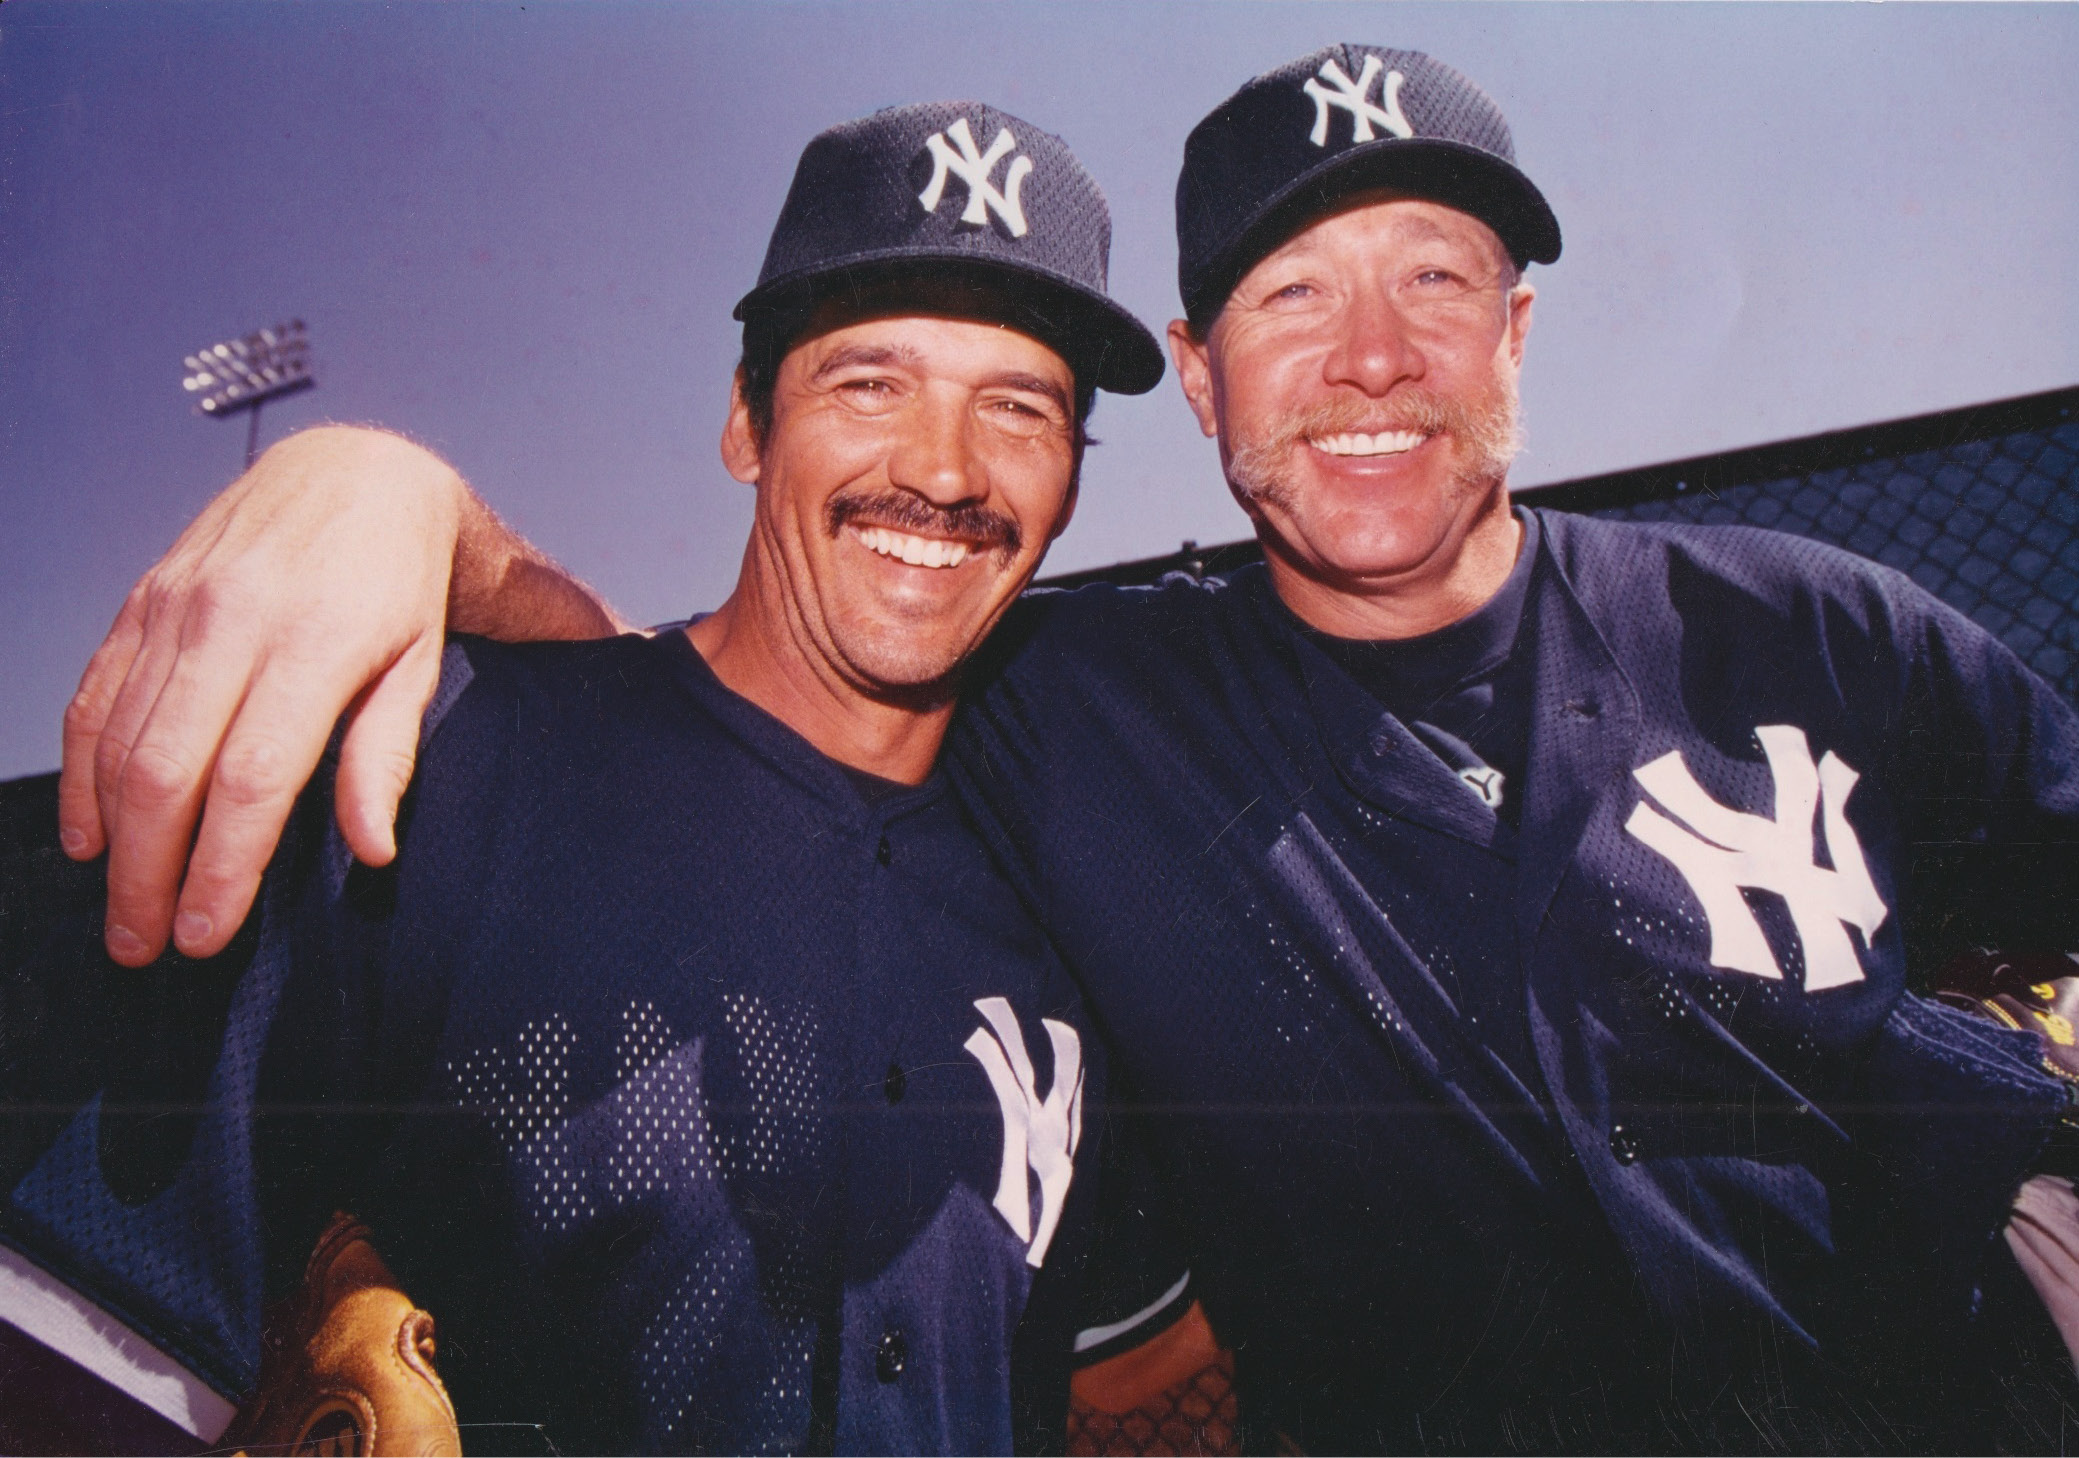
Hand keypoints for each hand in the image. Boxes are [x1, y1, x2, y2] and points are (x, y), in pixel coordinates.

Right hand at [60, 427, 466, 966]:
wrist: (360, 471)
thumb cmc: (404, 582)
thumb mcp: (425, 663)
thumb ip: (389, 755)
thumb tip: (373, 849)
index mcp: (315, 642)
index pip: (250, 778)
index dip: (219, 865)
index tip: (206, 935)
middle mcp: (234, 622)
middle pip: (167, 771)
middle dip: (147, 873)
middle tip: (144, 946)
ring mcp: (178, 606)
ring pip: (120, 740)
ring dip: (110, 838)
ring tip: (118, 910)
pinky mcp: (144, 599)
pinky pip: (96, 695)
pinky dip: (80, 769)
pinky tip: (86, 832)